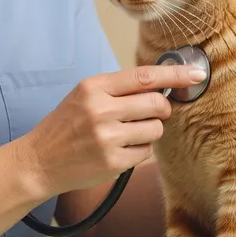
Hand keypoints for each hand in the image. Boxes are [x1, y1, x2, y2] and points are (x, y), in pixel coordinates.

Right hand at [15, 64, 206, 198]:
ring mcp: (108, 137)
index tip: (196, 74)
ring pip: (155, 129)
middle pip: (157, 104)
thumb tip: (162, 86)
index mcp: (94, 87)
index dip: (175, 75)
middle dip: (162, 109)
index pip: (144, 76)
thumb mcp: (84, 96)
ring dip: (149, 132)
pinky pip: (146, 153)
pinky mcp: (113, 162)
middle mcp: (101, 110)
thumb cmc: (66, 126)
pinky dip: (139, 151)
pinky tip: (119, 151)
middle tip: (151, 113)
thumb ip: (119, 89)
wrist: (39, 161)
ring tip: (126, 134)